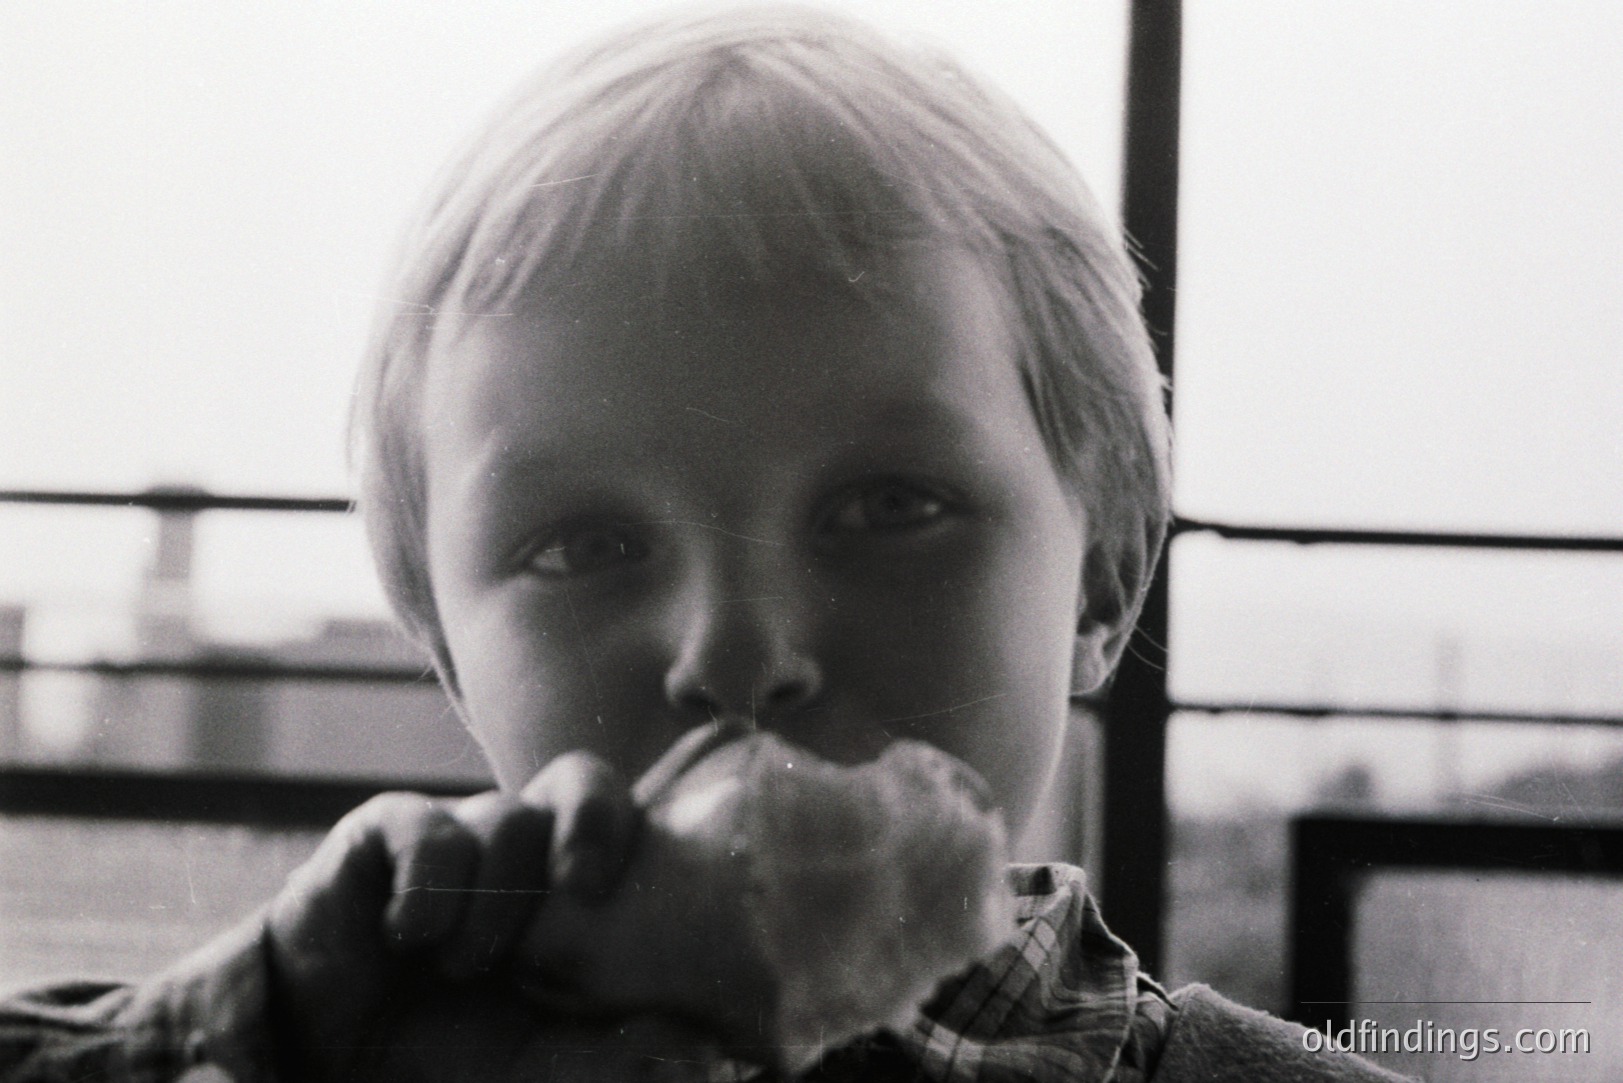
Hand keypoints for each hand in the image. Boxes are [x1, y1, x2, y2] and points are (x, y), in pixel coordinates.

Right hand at [263, 751, 682, 1080]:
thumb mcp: (538, 1065)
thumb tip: (706, 1050)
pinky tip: (412, 935)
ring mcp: (456, 836)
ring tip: (461, 965)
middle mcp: (520, 849)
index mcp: (567, 888)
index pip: (626, 819)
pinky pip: (424, 824)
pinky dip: (429, 882)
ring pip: (505, 814)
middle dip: (591, 821)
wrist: (326, 1059)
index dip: (633, 834)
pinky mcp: (382, 836)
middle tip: (585, 890)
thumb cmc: (445, 1053)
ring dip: (496, 895)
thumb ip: (614, 1054)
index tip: (616, 893)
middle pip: (579, 778)